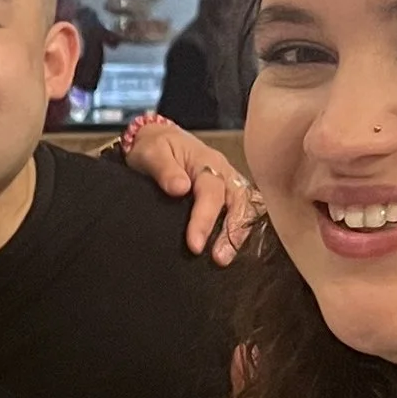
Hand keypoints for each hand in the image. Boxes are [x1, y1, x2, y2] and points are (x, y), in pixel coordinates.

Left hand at [118, 116, 261, 265]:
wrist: (157, 139)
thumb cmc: (154, 147)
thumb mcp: (151, 152)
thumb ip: (164, 169)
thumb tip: (179, 188)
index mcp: (207, 161)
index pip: (211, 192)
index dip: (205, 219)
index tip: (195, 244)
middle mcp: (223, 172)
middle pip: (239, 202)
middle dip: (232, 232)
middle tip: (219, 259)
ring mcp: (228, 183)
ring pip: (245, 207)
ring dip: (237, 234)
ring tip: (223, 258)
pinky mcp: (226, 194)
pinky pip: (241, 211)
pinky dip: (238, 230)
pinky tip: (228, 249)